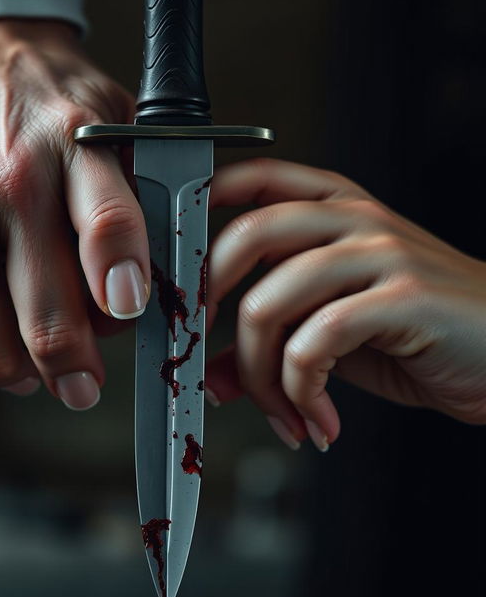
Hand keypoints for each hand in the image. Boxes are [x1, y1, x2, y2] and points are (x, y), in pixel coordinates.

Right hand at [0, 19, 148, 407]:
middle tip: (83, 383)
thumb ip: (136, 200)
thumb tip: (144, 291)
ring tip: (32, 353)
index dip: (124, 284)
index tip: (129, 315)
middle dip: (75, 373)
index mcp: (66, 149)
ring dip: (20, 369)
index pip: (107, 228)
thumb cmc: (32, 102)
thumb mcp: (106, 120)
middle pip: (45, 322)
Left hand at [204, 158, 485, 450]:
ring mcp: (379, 252)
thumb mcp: (332, 333)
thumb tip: (211, 375)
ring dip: (259, 375)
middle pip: (245, 237)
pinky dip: (302, 393)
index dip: (202, 205)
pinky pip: (315, 343)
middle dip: (209, 302)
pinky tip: (319, 418)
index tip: (178, 260)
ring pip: (269, 303)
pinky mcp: (403, 297)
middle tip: (205, 349)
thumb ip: (272, 340)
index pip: (253, 177)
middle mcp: (352, 219)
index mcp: (333, 209)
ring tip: (282, 411)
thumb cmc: (418, 335)